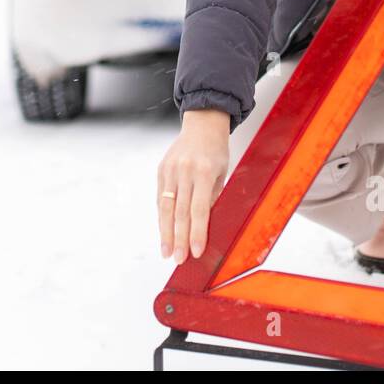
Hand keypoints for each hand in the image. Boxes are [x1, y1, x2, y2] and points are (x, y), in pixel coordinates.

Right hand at [158, 109, 230, 263]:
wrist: (202, 124)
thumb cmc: (216, 150)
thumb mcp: (222, 173)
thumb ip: (213, 198)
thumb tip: (205, 226)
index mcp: (205, 171)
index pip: (200, 209)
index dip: (197, 232)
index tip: (195, 251)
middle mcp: (185, 171)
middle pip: (181, 212)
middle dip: (179, 238)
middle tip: (178, 259)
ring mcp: (170, 170)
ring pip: (166, 207)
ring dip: (166, 232)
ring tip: (167, 252)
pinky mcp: (161, 170)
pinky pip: (161, 197)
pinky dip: (162, 216)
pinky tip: (164, 232)